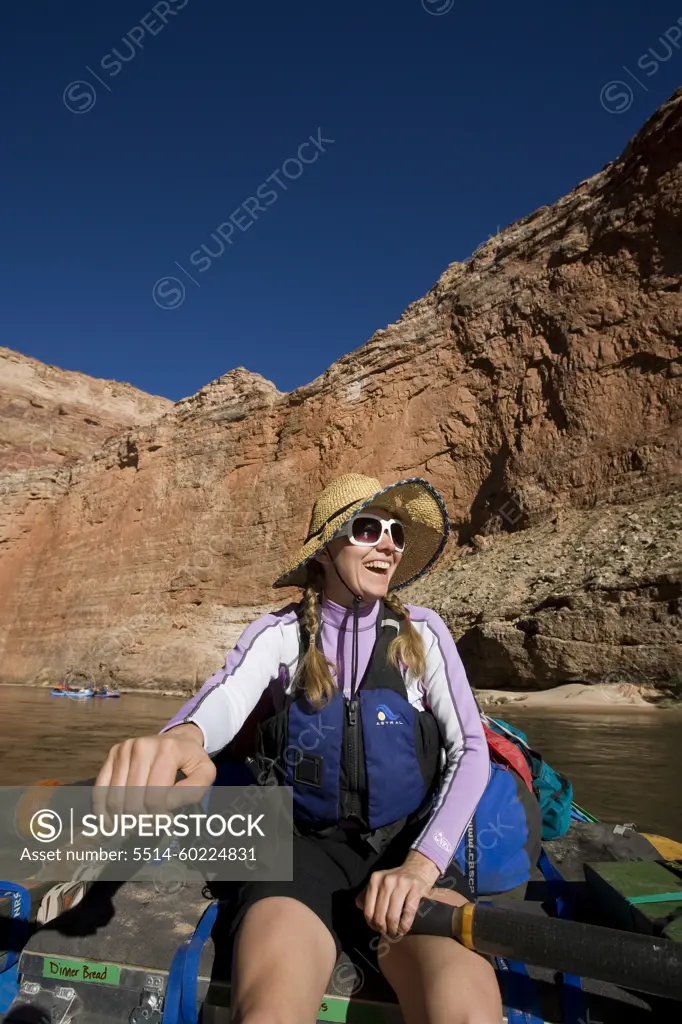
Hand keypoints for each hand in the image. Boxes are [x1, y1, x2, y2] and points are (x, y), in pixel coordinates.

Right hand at [93, 723, 215, 819]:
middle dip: (139, 820)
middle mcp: (142, 746)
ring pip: (115, 796)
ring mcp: (124, 749)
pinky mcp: (112, 754)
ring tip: (128, 830)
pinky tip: (109, 824)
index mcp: (167, 750)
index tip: (165, 823)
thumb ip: (194, 790)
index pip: (155, 796)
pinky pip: (101, 787)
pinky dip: (102, 810)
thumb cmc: (190, 760)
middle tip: (147, 829)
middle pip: (133, 798)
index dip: (158, 816)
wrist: (177, 738)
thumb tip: (167, 805)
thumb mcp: (205, 772)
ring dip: (120, 820)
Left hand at [355, 850, 440, 937]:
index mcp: (375, 879)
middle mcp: (387, 880)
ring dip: (394, 930)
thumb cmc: (396, 881)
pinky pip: (408, 913)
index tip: (377, 929)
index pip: (368, 910)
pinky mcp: (415, 889)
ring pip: (392, 916)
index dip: (372, 924)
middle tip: (388, 934)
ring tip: (396, 933)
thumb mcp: (379, 882)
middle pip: (380, 915)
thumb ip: (368, 894)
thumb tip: (360, 905)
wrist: (417, 869)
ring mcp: (402, 883)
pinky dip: (405, 926)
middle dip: (383, 929)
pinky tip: (404, 929)